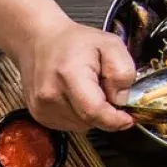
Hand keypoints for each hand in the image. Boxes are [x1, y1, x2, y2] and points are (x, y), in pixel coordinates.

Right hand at [13, 17, 135, 133]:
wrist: (39, 41)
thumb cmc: (74, 42)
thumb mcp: (110, 44)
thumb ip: (123, 70)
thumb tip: (121, 99)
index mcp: (69, 74)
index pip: (94, 111)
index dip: (114, 120)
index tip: (127, 119)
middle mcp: (50, 94)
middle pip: (89, 120)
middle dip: (104, 111)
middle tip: (103, 88)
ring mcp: (41, 107)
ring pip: (81, 125)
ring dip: (90, 113)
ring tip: (86, 89)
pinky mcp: (39, 114)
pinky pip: (69, 124)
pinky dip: (78, 115)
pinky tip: (74, 96)